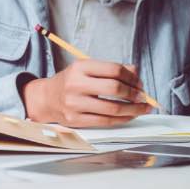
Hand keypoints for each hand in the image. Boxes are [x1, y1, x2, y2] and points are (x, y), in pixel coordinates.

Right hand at [23, 60, 151, 126]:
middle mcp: (75, 85)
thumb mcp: (86, 69)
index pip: (114, 70)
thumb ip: (110, 69)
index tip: (139, 83)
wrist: (47, 99)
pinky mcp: (76, 120)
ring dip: (133, 109)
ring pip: (113, 108)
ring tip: (142, 108)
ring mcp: (74, 104)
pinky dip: (122, 119)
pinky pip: (105, 121)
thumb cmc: (71, 82)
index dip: (131, 77)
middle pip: (114, 88)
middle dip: (134, 93)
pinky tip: (130, 116)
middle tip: (143, 96)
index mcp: (80, 67)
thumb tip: (136, 74)